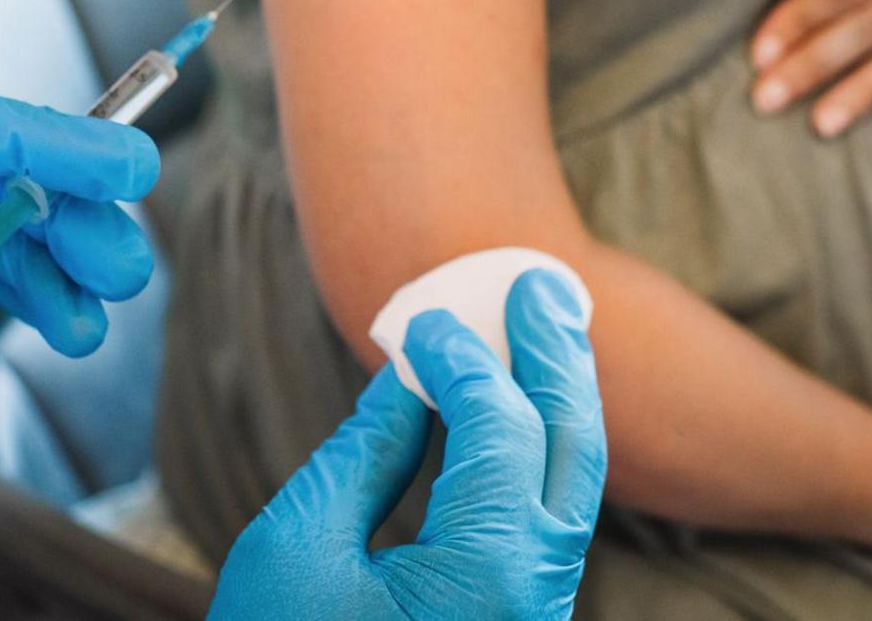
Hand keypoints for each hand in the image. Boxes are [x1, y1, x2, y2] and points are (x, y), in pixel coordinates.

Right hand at [208, 270, 605, 620]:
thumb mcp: (298, 545)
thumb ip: (366, 453)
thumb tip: (414, 378)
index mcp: (488, 577)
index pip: (500, 430)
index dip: (462, 360)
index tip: (422, 321)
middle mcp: (534, 598)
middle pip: (572, 449)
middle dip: (557, 359)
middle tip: (541, 284)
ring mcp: (534, 616)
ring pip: (571, 488)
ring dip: (560, 400)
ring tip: (546, 326)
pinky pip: (546, 522)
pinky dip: (537, 455)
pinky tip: (515, 408)